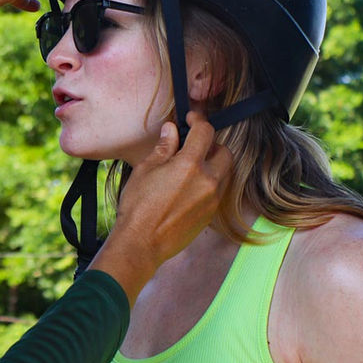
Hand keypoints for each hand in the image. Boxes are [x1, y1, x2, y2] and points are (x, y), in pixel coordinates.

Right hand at [90, 112, 232, 305]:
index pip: (205, 133)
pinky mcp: (211, 214)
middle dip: (211, 144)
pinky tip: (190, 186)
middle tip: (193, 144)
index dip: (199, 121)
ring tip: (192, 166)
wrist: (142, 242)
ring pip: (225, 172)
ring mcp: (212, 199)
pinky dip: (210, 182)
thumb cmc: (138, 207)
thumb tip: (171, 131)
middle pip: (224, 152)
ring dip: (213, 164)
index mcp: (189, 165)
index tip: (191, 119)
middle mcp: (207, 180)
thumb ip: (163, 148)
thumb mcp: (145, 170)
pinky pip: (218, 191)